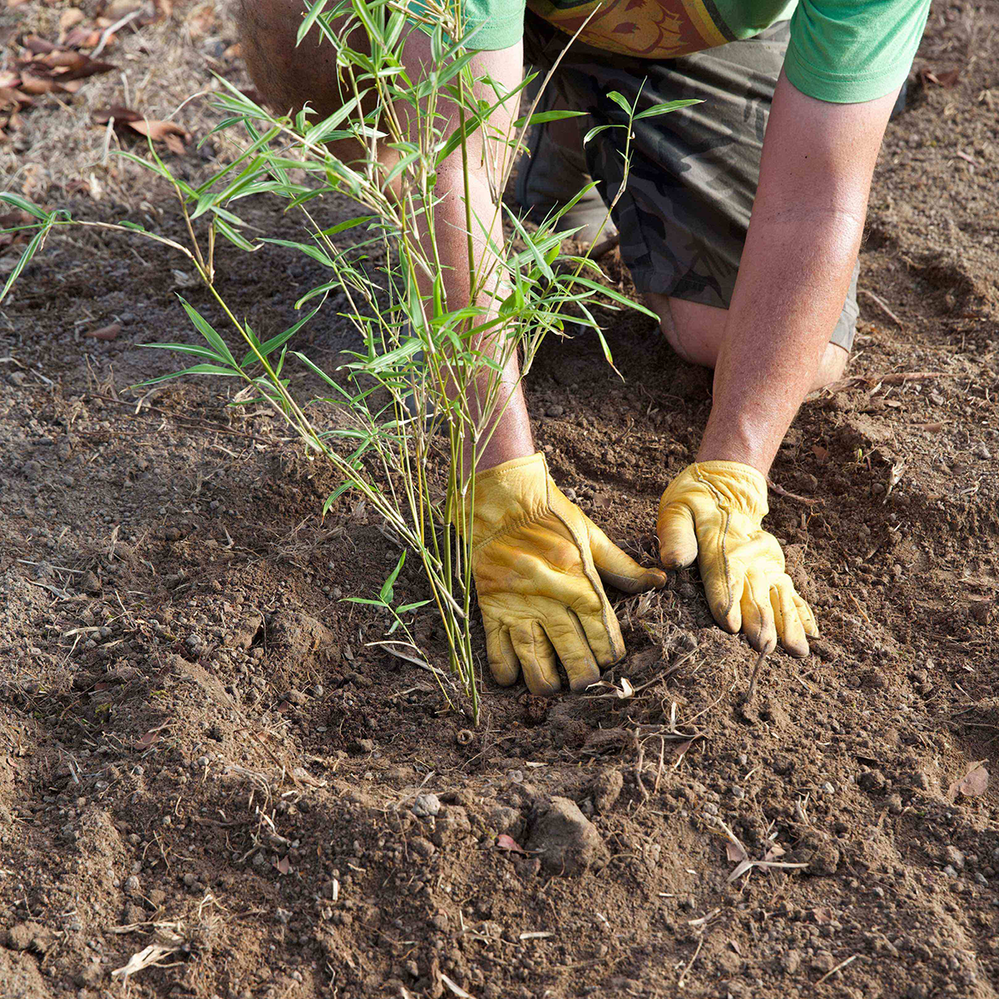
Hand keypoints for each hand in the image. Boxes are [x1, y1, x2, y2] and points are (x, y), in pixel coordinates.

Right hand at [466, 453, 665, 693]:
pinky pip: (497, 649)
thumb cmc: (550, 515)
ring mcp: (518, 605)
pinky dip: (505, 670)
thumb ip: (622, 566)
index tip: (610, 660)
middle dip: (582, 674)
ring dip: (546, 680)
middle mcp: (551, 599)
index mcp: (580, 582)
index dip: (609, 652)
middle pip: (571, 650)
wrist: (501, 499)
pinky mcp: (491, 607)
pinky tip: (513, 677)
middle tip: (586, 684)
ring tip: (552, 688)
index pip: (601, 631)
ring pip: (534, 658)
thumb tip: (658, 580)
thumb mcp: (590, 536)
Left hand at [657, 461, 817, 656]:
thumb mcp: (678, 510)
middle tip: (762, 646)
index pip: (724, 573)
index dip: (727, 599)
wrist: (728, 485)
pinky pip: (791, 593)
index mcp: (720, 542)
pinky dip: (801, 614)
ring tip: (795, 650)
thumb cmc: (696, 503)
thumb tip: (673, 561)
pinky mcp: (775, 568)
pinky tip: (811, 636)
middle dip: (759, 620)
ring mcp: (766, 563)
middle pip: (754, 590)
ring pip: (778, 595)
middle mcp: (748, 555)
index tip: (730, 625)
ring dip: (786, 623)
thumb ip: (675, 535)